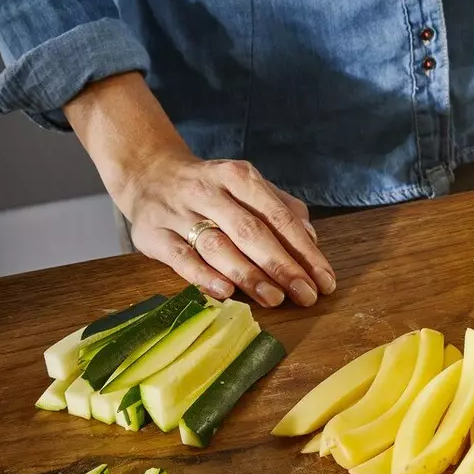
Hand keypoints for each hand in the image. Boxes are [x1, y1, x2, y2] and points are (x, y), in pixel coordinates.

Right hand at [64, 72, 334, 307]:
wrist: (148, 174)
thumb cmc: (212, 189)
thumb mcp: (248, 187)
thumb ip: (282, 209)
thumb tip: (311, 239)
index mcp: (238, 176)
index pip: (278, 215)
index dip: (304, 250)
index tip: (324, 280)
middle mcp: (209, 191)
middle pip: (252, 232)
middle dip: (283, 266)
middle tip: (307, 295)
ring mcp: (178, 212)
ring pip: (218, 246)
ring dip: (249, 275)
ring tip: (276, 299)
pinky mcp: (153, 234)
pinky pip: (182, 258)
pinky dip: (204, 276)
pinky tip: (226, 293)